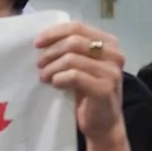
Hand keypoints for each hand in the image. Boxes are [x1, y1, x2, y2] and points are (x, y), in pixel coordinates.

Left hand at [34, 22, 128, 143]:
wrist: (103, 123)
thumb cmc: (88, 92)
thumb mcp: (82, 65)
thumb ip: (71, 50)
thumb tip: (43, 40)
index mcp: (109, 43)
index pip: (77, 27)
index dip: (54, 33)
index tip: (37, 43)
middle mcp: (114, 54)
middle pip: (73, 41)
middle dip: (50, 52)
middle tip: (39, 65)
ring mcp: (112, 71)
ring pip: (71, 58)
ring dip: (51, 68)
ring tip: (44, 77)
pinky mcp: (105, 88)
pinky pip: (74, 76)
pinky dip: (59, 79)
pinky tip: (55, 84)